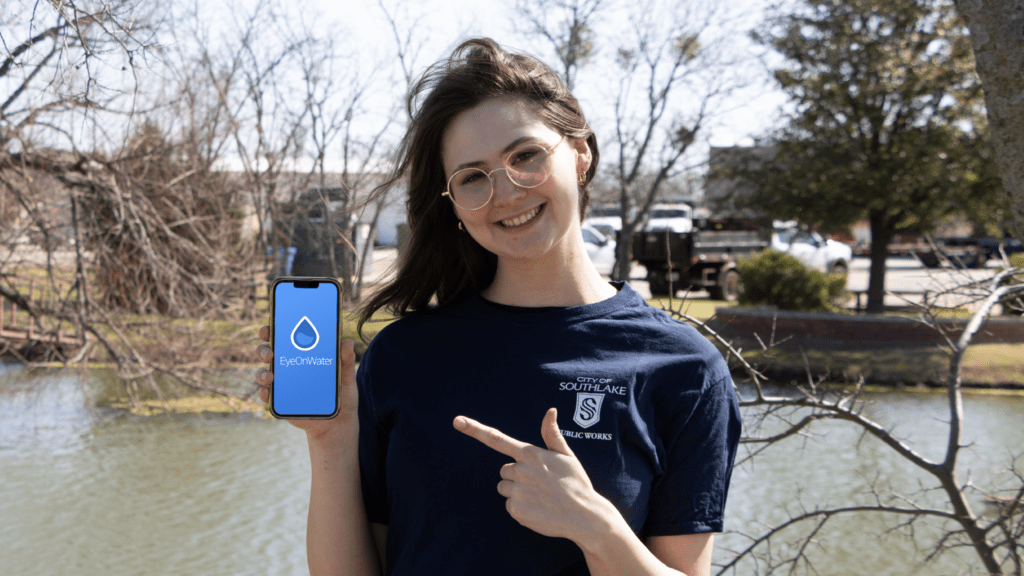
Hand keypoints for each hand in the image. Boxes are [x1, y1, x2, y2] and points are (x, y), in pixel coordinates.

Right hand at [254, 325, 358, 439]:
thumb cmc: (341, 394)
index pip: (282, 337)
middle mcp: (287, 367)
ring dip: (262, 374)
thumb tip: (346, 341)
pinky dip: (265, 394)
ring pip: (263, 374)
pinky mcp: (281, 402)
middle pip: (267, 353)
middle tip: (270, 353)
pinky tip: (268, 392)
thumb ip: (346, 360)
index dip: (272, 329)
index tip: (270, 326)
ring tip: (270, 377)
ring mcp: (282, 384)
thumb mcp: (346, 376)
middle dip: (264, 350)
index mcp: (300, 354)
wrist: (339, 422)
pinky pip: (267, 396)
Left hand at [453, 408, 617, 542]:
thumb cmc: (576, 483)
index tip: (457, 421)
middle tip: (540, 483)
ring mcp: (517, 491)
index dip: (474, 429)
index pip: (496, 438)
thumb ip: (552, 434)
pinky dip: (521, 507)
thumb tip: (550, 410)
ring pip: (505, 487)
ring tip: (540, 496)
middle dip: (517, 475)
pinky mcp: (516, 510)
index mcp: (531, 454)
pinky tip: (539, 509)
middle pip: (505, 470)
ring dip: (517, 491)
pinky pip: (509, 505)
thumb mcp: (567, 456)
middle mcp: (521, 470)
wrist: (584, 516)